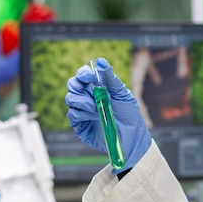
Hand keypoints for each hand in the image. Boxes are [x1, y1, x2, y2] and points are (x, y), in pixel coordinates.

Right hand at [65, 57, 151, 173]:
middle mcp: (88, 97)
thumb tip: (101, 62)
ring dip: (84, 102)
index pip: (84, 76)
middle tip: (90, 92)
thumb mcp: (123, 95)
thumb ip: (111, 80)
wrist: (132, 140)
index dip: (83, 73)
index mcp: (99, 88)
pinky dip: (82, 114)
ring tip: (97, 109)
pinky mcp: (80, 125)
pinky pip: (72, 115)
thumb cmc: (130, 116)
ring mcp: (83, 111)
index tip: (87, 76)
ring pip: (70, 99)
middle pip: (72, 85)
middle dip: (78, 86)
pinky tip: (94, 117)